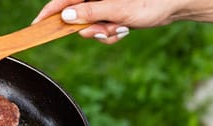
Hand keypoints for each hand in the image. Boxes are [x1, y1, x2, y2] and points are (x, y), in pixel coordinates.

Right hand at [33, 0, 212, 43]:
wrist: (175, 5)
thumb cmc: (150, 2)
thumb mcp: (117, 9)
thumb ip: (90, 12)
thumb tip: (66, 15)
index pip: (62, 1)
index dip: (49, 13)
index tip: (37, 26)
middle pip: (76, 17)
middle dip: (88, 29)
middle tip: (103, 31)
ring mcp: (103, 6)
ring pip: (89, 27)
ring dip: (102, 33)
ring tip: (120, 29)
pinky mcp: (110, 15)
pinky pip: (101, 31)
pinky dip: (110, 35)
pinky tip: (123, 30)